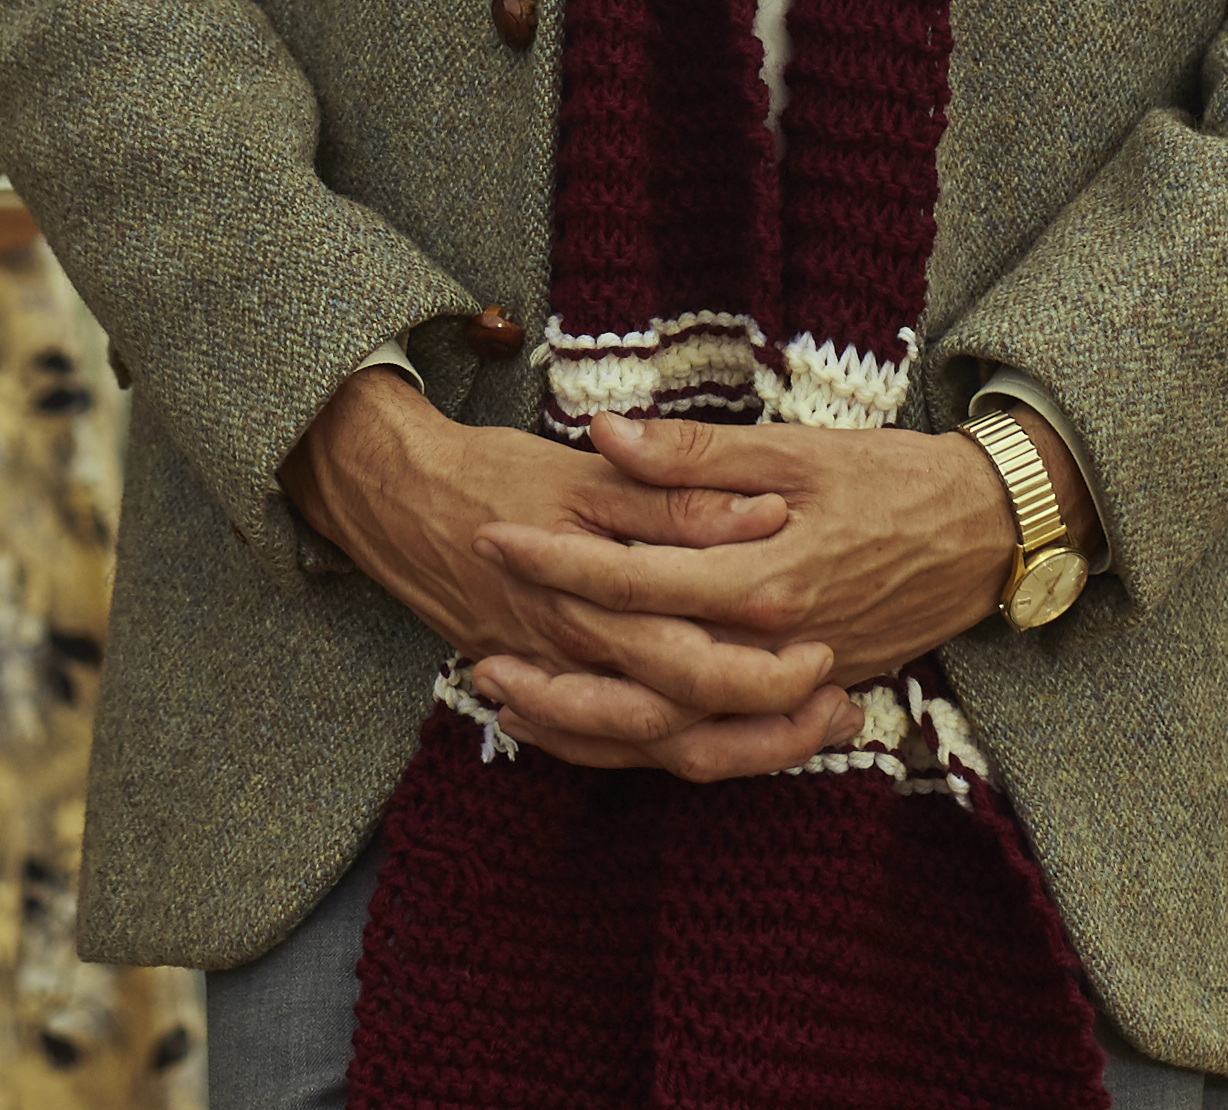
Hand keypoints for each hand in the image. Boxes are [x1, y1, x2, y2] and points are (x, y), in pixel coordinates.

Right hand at [282, 375, 833, 749]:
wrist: (392, 498)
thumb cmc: (492, 474)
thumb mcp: (587, 473)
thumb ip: (676, 497)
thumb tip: (766, 513)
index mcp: (596, 603)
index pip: (697, 669)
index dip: (770, 678)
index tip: (829, 658)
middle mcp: (578, 660)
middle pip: (685, 730)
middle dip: (769, 731)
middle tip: (836, 705)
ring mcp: (556, 685)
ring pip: (651, 751)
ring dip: (735, 751)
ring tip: (808, 730)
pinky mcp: (542, 687)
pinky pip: (607, 748)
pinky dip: (664, 754)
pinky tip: (719, 739)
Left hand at [464, 415, 1053, 780]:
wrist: (983, 534)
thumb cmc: (891, 479)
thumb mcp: (795, 450)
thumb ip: (694, 456)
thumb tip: (603, 437)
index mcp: (765, 577)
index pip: (636, 579)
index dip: (558, 559)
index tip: (494, 536)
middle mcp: (773, 648)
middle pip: (642, 679)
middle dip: (553, 663)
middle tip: (473, 640)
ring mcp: (789, 687)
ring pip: (673, 734)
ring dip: (588, 725)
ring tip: (512, 700)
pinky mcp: (801, 703)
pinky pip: (712, 745)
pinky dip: (644, 746)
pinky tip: (590, 727)